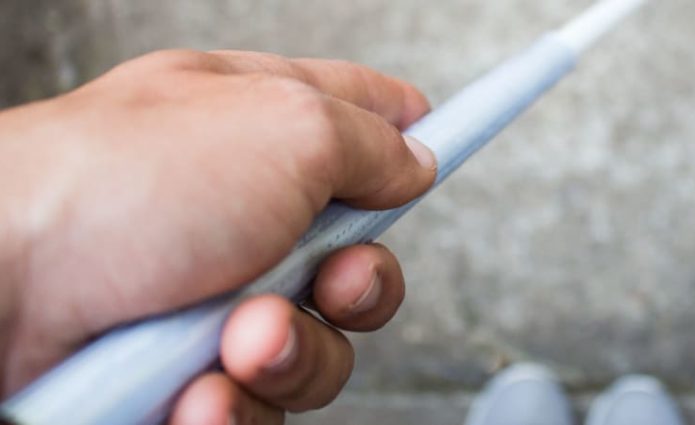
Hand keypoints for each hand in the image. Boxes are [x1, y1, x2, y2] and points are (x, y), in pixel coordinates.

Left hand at [0, 49, 434, 423]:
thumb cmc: (118, 184)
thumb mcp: (280, 129)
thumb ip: (367, 141)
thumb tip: (414, 160)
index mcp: (264, 129)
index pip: (366, 121)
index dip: (417, 134)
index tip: (454, 139)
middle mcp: (245, 211)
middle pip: (358, 260)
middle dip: (359, 286)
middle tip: (325, 282)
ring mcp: (215, 293)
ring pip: (316, 346)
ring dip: (290, 354)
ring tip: (237, 342)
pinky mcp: (189, 368)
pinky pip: (258, 402)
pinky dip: (234, 404)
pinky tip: (195, 391)